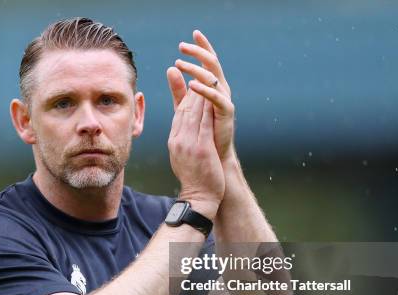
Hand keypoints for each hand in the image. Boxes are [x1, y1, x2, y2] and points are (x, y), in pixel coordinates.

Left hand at [167, 30, 235, 162]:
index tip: (192, 34)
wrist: (214, 156)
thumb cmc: (201, 132)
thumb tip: (171, 68)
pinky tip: (192, 85)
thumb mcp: (186, 107)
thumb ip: (179, 89)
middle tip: (182, 45)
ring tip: (180, 63)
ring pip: (213, 78)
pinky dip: (204, 91)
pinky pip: (216, 98)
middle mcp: (221, 90)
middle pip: (212, 65)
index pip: (207, 62)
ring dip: (196, 69)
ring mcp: (224, 100)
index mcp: (212, 87)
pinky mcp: (226, 113)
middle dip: (199, 52)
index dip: (202, 47)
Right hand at [167, 89, 223, 219]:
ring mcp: (188, 144)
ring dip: (200, 93)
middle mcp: (178, 140)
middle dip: (192, 89)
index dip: (186, 96)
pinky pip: (204, 123)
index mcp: (174, 141)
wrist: (198, 197)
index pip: (179, 114)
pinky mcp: (201, 148)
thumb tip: (182, 128)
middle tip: (199, 72)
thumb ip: (183, 138)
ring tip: (206, 77)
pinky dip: (207, 107)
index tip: (193, 83)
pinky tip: (212, 95)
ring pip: (194, 112)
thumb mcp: (183, 156)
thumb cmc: (194, 178)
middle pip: (185, 109)